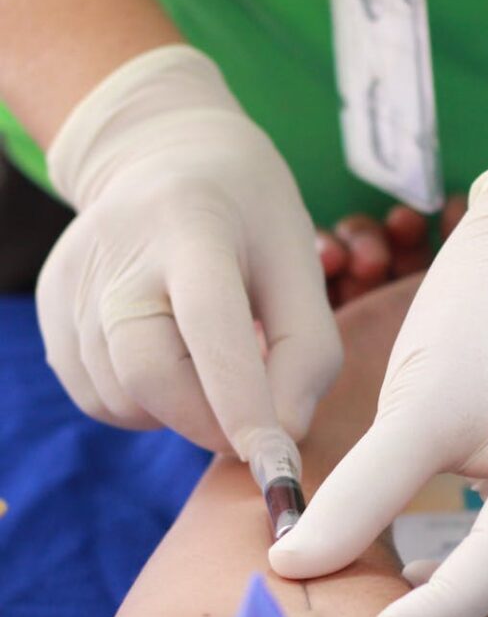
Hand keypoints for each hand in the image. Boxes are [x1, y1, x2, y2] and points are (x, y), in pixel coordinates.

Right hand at [37, 45, 341, 455]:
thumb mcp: (300, 263)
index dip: (242, 401)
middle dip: (208, 423)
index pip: (210, 324)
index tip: (276, 461)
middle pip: (148, 373)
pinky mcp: (51, 307)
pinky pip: (97, 397)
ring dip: (178, 412)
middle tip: (250, 426)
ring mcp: (74, 280)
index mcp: (192, 224)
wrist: (163, 155)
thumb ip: (307, 352)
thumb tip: (282, 437)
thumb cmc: (249, 217)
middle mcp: (119, 249)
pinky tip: (168, 360)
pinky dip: (142, 405)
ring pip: (121, 397)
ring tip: (207, 364)